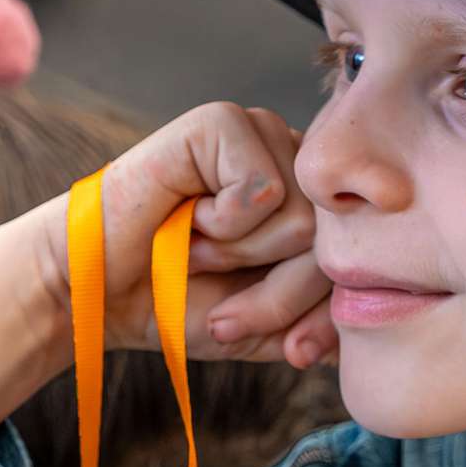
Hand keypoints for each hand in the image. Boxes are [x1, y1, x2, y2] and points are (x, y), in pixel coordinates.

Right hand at [52, 101, 336, 370]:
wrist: (100, 294)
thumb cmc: (180, 301)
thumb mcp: (269, 327)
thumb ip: (322, 322)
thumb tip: (366, 316)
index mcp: (313, 202)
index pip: (358, 260)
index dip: (322, 312)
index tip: (285, 344)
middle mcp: (295, 160)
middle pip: (335, 243)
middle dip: (278, 293)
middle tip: (219, 283)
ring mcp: (261, 134)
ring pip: (303, 219)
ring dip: (240, 254)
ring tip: (198, 243)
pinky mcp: (222, 122)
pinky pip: (262, 188)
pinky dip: (222, 223)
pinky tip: (188, 214)